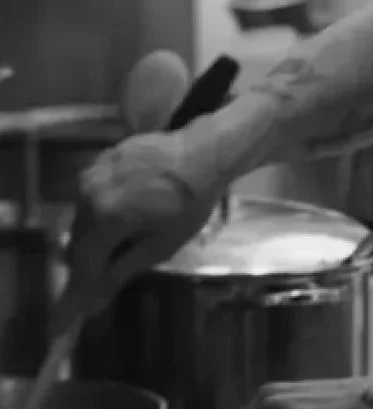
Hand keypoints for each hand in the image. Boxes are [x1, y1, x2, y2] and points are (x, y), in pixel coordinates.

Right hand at [55, 131, 218, 329]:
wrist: (206, 150)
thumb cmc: (190, 202)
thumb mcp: (161, 245)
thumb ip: (120, 273)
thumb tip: (90, 306)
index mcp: (104, 217)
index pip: (81, 266)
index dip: (74, 296)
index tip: (65, 322)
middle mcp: (89, 194)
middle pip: (78, 242)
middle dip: (90, 263)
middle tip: (108, 276)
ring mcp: (93, 173)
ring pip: (83, 218)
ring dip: (97, 234)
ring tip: (130, 234)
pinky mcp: (101, 159)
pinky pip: (92, 196)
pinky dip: (104, 210)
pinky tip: (131, 209)